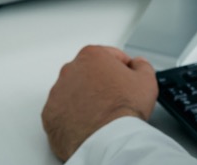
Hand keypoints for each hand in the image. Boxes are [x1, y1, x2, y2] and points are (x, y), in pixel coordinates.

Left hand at [41, 45, 157, 161]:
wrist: (106, 140)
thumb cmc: (122, 110)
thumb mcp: (146, 80)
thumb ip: (142, 65)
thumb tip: (138, 64)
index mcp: (92, 56)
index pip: (111, 56)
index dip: (123, 69)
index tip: (127, 80)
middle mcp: (70, 70)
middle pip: (90, 72)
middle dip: (102, 83)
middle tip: (116, 100)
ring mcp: (57, 92)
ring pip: (74, 91)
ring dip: (86, 99)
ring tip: (102, 114)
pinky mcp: (50, 114)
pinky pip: (63, 112)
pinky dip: (73, 116)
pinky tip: (88, 123)